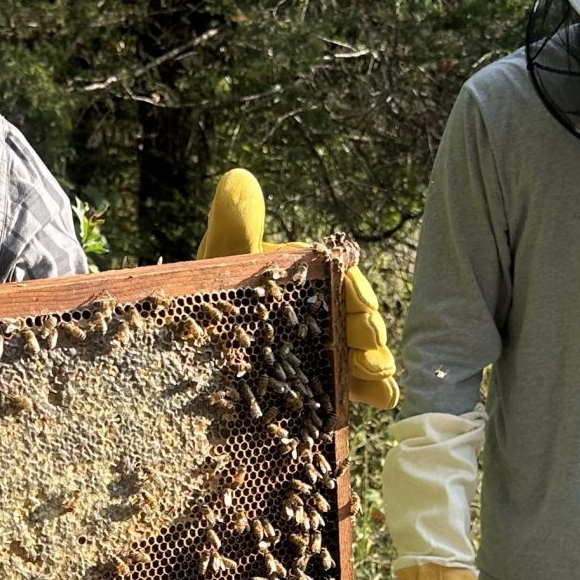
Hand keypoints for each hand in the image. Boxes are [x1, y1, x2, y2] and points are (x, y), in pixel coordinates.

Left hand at [197, 166, 398, 407]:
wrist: (195, 325)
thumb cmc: (214, 280)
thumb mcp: (224, 251)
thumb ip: (237, 221)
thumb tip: (239, 179)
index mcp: (310, 272)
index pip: (341, 278)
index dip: (354, 292)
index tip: (360, 305)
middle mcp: (322, 306)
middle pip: (353, 319)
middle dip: (366, 336)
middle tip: (369, 354)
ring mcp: (321, 342)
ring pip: (355, 352)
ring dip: (372, 366)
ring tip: (380, 382)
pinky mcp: (315, 374)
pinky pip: (344, 381)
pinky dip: (365, 390)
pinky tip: (383, 400)